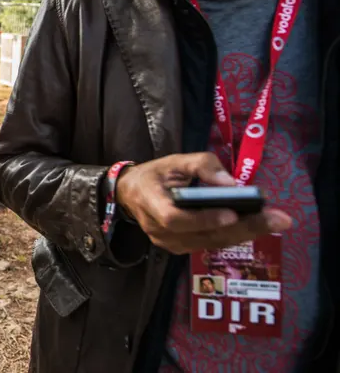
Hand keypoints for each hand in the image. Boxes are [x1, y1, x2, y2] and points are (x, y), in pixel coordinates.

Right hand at [115, 152, 291, 254]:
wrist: (131, 194)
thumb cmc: (155, 174)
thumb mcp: (175, 160)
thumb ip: (203, 166)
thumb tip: (233, 184)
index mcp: (151, 202)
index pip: (175, 218)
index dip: (203, 219)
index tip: (232, 212)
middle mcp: (159, 230)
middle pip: (203, 235)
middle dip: (243, 227)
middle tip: (277, 219)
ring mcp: (169, 244)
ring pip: (211, 243)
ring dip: (245, 233)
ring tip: (274, 221)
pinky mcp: (180, 248)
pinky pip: (210, 244)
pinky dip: (234, 235)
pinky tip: (256, 225)